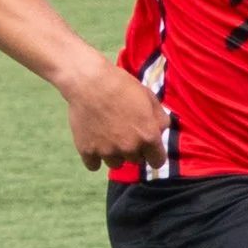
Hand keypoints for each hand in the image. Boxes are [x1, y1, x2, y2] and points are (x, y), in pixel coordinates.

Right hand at [61, 54, 168, 171]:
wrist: (89, 82)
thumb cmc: (121, 85)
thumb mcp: (149, 97)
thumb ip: (160, 118)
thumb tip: (160, 132)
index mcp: (148, 137)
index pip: (158, 161)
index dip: (154, 154)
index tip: (148, 149)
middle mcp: (129, 148)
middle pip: (136, 161)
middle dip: (133, 150)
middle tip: (124, 133)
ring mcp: (107, 151)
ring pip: (115, 164)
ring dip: (114, 154)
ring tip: (107, 136)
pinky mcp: (87, 151)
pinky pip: (93, 165)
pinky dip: (94, 157)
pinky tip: (94, 143)